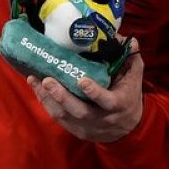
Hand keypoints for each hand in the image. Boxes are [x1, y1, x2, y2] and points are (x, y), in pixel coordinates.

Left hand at [28, 41, 144, 142]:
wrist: (126, 128)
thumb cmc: (129, 96)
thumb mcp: (134, 78)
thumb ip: (131, 59)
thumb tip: (127, 39)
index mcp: (117, 104)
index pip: (106, 101)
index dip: (94, 93)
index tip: (82, 81)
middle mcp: (101, 118)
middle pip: (79, 111)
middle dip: (62, 96)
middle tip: (47, 80)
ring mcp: (86, 126)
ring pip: (64, 115)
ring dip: (47, 98)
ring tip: (34, 80)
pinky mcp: (75, 129)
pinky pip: (57, 117)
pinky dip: (45, 102)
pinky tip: (36, 88)